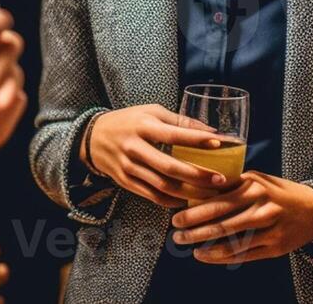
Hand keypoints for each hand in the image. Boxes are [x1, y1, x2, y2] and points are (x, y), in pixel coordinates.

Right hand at [87, 104, 236, 207]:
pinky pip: (151, 195)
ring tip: (209, 193)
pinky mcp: (124, 182)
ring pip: (162, 185)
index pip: (174, 134)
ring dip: (188, 192)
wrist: (92, 137)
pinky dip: (171, 200)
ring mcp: (128, 167)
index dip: (196, 140)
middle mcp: (134, 148)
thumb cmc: (128, 121)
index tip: (218, 143)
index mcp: (143, 126)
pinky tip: (187, 200)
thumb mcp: (151, 112)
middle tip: (220, 179)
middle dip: (197, 175)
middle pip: (169, 166)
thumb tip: (209, 131)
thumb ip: (178, 121)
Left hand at [170, 171, 312, 263]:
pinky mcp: (274, 247)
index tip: (176, 217)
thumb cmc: (278, 192)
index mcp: (254, 187)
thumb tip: (197, 190)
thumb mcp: (258, 180)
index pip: (217, 201)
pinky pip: (242, 255)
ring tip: (189, 248)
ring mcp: (269, 229)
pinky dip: (221, 258)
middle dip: (194, 231)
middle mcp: (262, 208)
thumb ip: (231, 185)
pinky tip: (207, 256)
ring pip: (230, 243)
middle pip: (220, 224)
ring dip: (205, 247)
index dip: (194, 211)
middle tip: (176, 236)